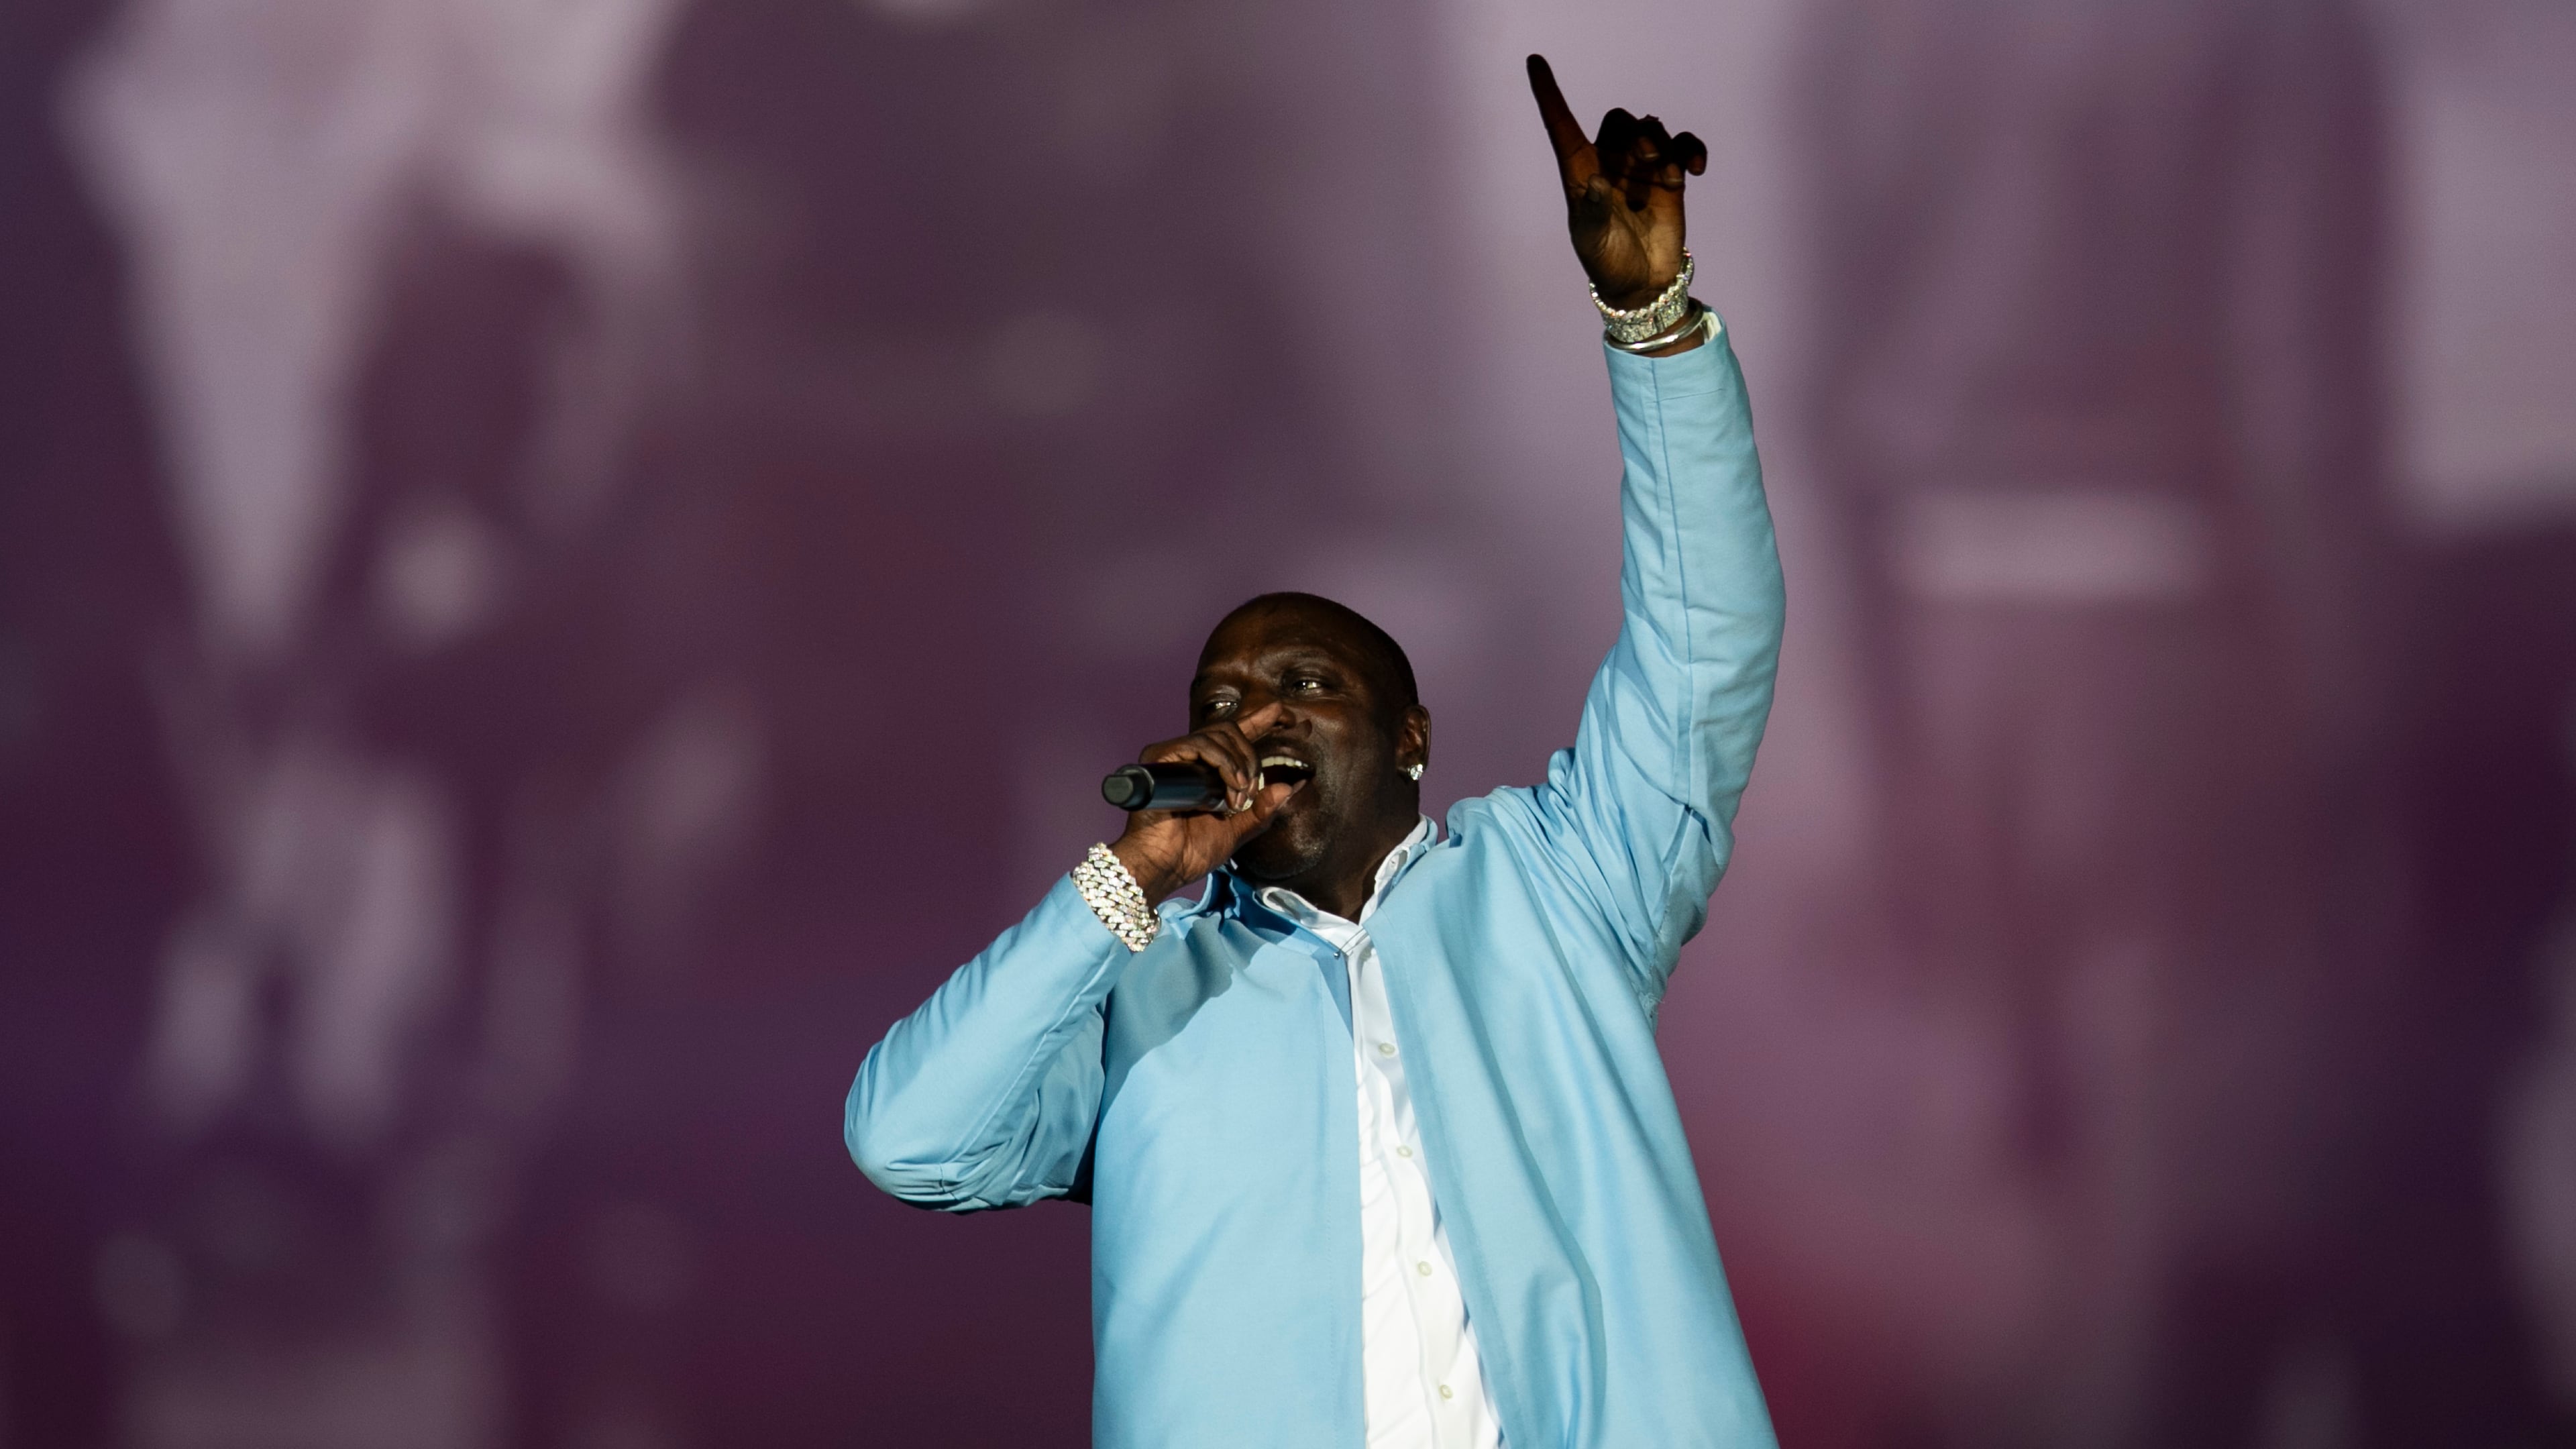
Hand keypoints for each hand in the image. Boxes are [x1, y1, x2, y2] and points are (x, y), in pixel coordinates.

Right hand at [1108, 703, 1304, 903]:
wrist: (1165, 865)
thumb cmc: (1193, 851)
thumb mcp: (1238, 829)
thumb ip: (1263, 809)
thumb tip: (1290, 786)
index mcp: (1208, 772)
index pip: (1235, 735)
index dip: (1260, 720)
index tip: (1285, 713)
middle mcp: (1191, 759)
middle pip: (1230, 731)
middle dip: (1251, 757)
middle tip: (1252, 788)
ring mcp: (1175, 756)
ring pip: (1219, 734)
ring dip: (1239, 765)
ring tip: (1238, 795)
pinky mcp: (1160, 757)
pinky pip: (1200, 743)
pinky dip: (1223, 761)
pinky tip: (1230, 784)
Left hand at [1527, 54, 1706, 310]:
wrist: (1642, 284)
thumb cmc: (1607, 262)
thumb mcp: (1592, 239)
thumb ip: (1593, 211)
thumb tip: (1598, 181)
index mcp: (1580, 173)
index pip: (1561, 126)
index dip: (1549, 94)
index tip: (1535, 62)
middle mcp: (1610, 164)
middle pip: (1620, 121)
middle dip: (1634, 132)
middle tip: (1646, 158)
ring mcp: (1641, 169)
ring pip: (1652, 130)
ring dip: (1662, 144)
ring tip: (1668, 175)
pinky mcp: (1670, 177)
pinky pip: (1682, 146)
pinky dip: (1690, 150)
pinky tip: (1695, 168)